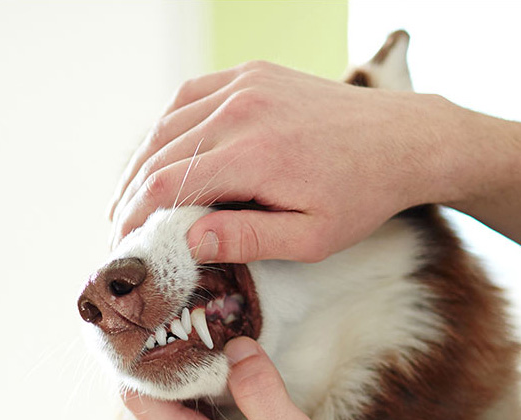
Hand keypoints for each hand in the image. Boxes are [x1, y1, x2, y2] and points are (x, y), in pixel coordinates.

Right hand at [109, 62, 454, 261]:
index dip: (136, 217)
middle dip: (131, 195)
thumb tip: (188, 241)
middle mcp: (244, 109)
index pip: (169, 185)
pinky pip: (191, 96)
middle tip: (119, 227)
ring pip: (168, 123)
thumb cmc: (360, 196)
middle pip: (159, 153)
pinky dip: (167, 127)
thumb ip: (248, 238)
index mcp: (256, 154)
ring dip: (141, 162)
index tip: (123, 244)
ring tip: (128, 197)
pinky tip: (159, 153)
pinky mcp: (253, 74)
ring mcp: (247, 84)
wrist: (401, 140)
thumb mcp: (311, 236)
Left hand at [123, 336, 367, 419]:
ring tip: (213, 339)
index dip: (144, 355)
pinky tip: (229, 377)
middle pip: (150, 398)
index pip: (137, 394)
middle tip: (197, 319)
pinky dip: (202, 395)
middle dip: (167, 358)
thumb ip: (260, 390)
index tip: (171, 319)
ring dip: (187, 376)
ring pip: (171, 410)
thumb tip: (236, 345)